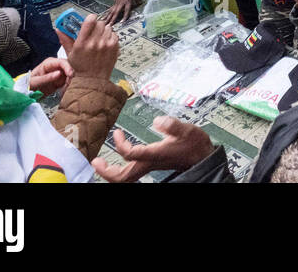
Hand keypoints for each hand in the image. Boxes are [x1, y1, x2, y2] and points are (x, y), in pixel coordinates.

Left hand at [27, 57, 73, 95]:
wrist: (27, 93)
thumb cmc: (28, 85)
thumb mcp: (35, 82)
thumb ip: (46, 78)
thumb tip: (59, 73)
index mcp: (49, 63)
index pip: (62, 62)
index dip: (68, 67)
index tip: (71, 75)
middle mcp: (56, 67)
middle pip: (68, 67)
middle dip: (70, 74)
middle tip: (69, 83)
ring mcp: (59, 73)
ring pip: (70, 74)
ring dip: (70, 81)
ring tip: (65, 88)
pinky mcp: (61, 81)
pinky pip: (68, 81)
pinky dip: (68, 86)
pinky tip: (64, 90)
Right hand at [67, 13, 119, 80]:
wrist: (92, 80)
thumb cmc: (79, 68)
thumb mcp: (70, 54)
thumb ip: (65, 40)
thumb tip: (58, 29)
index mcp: (82, 43)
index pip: (90, 20)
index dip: (90, 18)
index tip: (90, 20)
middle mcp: (95, 42)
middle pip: (100, 23)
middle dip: (96, 25)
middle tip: (93, 32)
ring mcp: (106, 44)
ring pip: (108, 27)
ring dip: (104, 31)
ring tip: (99, 39)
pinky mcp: (115, 47)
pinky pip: (114, 34)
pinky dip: (110, 37)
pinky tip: (105, 44)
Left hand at [91, 117, 214, 182]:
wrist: (202, 158)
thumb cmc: (194, 145)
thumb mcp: (188, 131)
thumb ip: (173, 125)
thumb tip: (158, 120)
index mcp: (155, 154)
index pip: (131, 154)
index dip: (120, 145)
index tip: (117, 132)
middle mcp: (149, 163)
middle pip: (123, 176)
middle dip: (107, 171)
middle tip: (95, 161)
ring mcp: (149, 166)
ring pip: (125, 178)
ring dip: (110, 173)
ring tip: (100, 163)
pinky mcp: (150, 165)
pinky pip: (129, 173)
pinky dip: (119, 170)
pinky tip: (118, 160)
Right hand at [103, 0, 139, 26]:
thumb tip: (140, 3)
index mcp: (128, 0)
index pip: (126, 10)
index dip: (125, 16)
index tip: (122, 22)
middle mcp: (121, 2)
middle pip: (116, 12)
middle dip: (113, 19)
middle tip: (109, 26)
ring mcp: (117, 2)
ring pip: (112, 11)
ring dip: (108, 18)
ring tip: (105, 23)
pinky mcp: (115, 1)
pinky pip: (111, 9)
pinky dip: (108, 14)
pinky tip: (105, 17)